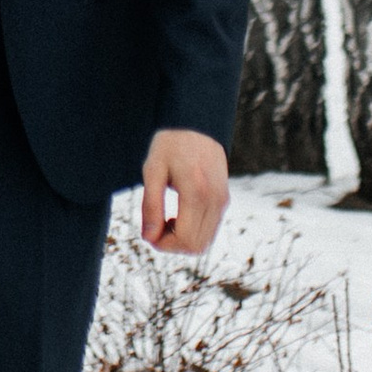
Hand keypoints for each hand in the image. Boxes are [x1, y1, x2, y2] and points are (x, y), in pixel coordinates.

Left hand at [140, 128, 228, 256]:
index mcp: (196, 192)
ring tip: (166, 220)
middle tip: (155, 227)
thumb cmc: (171, 144)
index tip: (148, 232)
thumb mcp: (153, 170)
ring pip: (205, 242)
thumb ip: (151, 205)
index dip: (164, 245)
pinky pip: (210, 230)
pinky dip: (193, 232)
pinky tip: (178, 216)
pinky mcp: (223, 200)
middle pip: (196, 246)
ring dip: (182, 240)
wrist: (198, 124)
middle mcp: (214, 200)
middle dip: (172, 245)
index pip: (185, 239)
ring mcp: (222, 201)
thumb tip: (148, 238)